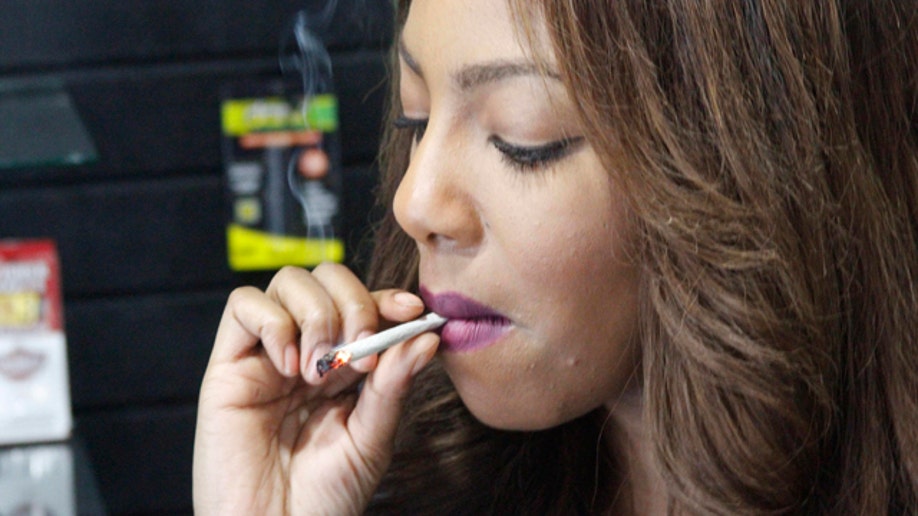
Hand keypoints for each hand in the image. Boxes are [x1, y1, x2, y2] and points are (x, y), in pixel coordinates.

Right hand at [193, 264, 436, 515]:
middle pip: (326, 278)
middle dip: (352, 302)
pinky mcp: (227, 365)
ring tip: (318, 369)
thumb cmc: (326, 497)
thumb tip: (426, 334)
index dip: (386, 297)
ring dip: (315, 315)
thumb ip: (394, 384)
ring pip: (287, 282)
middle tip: (359, 351)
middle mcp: (306, 351)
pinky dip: (271, 322)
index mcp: (345, 366)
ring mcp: (267, 355)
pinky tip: (287, 366)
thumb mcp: (372, 438)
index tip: (410, 309)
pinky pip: (241, 305)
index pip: (365, 305)